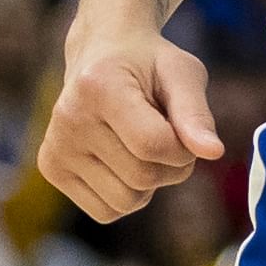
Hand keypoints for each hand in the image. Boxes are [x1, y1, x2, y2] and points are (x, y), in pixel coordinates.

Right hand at [36, 34, 223, 221]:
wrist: (102, 53)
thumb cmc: (149, 64)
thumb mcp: (182, 73)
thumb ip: (196, 113)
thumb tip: (214, 153)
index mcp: (98, 86)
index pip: (154, 145)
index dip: (183, 147)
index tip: (184, 127)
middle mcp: (68, 118)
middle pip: (142, 178)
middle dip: (171, 165)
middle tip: (167, 134)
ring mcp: (55, 146)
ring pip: (127, 202)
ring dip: (151, 183)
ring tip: (141, 142)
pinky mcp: (51, 168)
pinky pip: (107, 212)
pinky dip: (127, 194)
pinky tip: (121, 158)